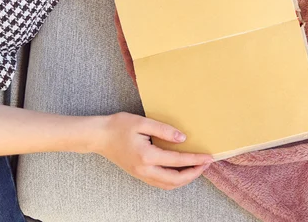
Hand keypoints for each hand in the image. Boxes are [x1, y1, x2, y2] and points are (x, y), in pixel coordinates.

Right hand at [93, 112, 212, 189]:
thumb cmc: (119, 126)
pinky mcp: (139, 174)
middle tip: (207, 164)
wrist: (98, 136)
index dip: (196, 160)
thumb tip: (183, 138)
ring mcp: (141, 174)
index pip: (177, 161)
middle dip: (194, 173)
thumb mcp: (142, 122)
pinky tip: (181, 171)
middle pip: (175, 180)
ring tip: (197, 168)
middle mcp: (144, 169)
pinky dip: (174, 180)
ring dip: (185, 179)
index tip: (209, 157)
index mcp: (147, 156)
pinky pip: (160, 183)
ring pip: (168, 185)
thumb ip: (164, 130)